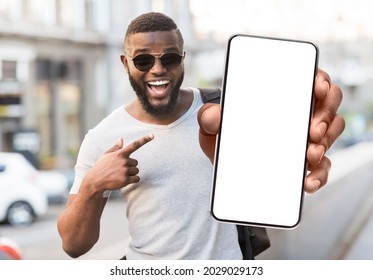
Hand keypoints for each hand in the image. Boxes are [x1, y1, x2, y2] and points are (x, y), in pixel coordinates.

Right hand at [83, 134, 153, 192]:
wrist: (95, 180)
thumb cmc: (101, 166)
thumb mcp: (106, 155)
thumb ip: (116, 148)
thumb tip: (121, 139)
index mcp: (120, 153)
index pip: (134, 145)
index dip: (144, 140)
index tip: (152, 135)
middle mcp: (124, 161)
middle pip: (136, 162)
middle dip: (130, 166)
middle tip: (120, 169)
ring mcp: (125, 170)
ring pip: (136, 171)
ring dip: (131, 173)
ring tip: (120, 174)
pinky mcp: (125, 180)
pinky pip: (136, 179)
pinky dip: (133, 180)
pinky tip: (124, 180)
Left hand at [197, 68, 345, 192]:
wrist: (225, 167)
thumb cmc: (223, 138)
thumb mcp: (212, 127)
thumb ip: (208, 118)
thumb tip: (212, 114)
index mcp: (280, 97)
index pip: (309, 79)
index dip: (319, 80)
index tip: (317, 88)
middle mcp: (297, 113)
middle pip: (328, 104)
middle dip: (326, 115)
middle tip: (312, 129)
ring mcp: (304, 138)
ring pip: (331, 132)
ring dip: (326, 142)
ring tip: (309, 154)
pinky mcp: (305, 162)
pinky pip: (323, 166)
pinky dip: (320, 174)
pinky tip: (307, 181)